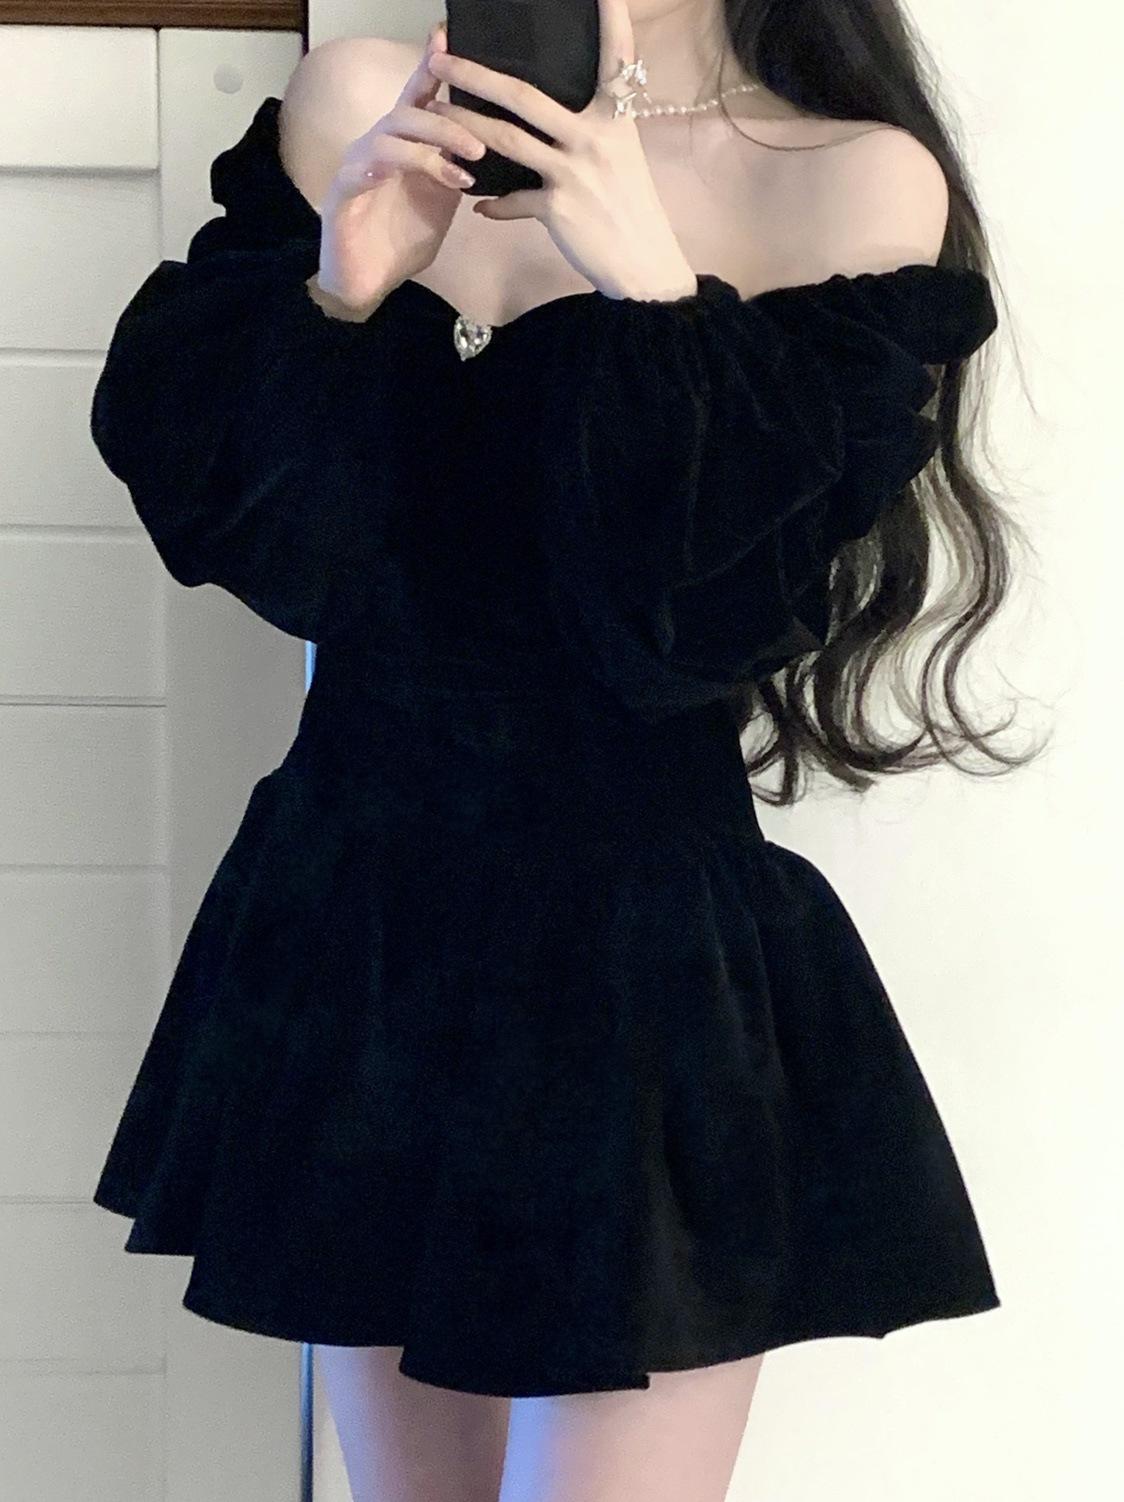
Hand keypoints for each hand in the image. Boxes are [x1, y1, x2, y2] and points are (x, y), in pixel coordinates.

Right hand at [314, 21, 486, 315]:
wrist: (367, 286)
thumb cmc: (400, 243)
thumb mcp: (440, 203)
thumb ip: (455, 170)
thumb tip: (488, 144)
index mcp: (403, 147)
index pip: (418, 99)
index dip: (430, 67)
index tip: (447, 35)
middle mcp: (377, 148)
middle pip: (408, 113)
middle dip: (447, 124)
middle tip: (480, 146)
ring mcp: (357, 168)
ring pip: (388, 137)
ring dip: (427, 150)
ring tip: (460, 172)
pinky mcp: (342, 195)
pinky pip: (359, 170)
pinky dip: (384, 168)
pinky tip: (400, 174)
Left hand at [424, 0, 698, 302]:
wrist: (644, 264)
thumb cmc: (633, 207)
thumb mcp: (623, 155)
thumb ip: (596, 126)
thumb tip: (555, 109)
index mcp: (616, 118)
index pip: (617, 57)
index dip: (611, 17)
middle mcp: (594, 138)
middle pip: (524, 96)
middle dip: (476, 74)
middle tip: (441, 57)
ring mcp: (574, 173)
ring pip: (506, 141)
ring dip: (465, 126)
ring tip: (436, 114)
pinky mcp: (559, 209)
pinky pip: (513, 200)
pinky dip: (494, 203)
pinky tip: (478, 203)